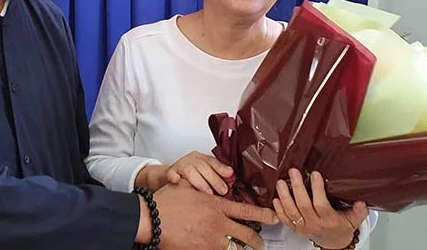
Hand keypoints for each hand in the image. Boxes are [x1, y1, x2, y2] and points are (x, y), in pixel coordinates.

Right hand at [137, 183, 278, 249]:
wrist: (152, 219)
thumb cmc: (166, 203)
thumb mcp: (186, 188)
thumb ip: (199, 187)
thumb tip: (202, 184)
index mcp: (217, 206)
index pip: (248, 212)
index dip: (265, 216)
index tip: (274, 218)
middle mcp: (219, 224)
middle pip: (248, 236)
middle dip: (258, 242)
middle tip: (260, 243)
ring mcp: (212, 240)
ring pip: (237, 249)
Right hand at [166, 151, 233, 194]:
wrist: (171, 176)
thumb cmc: (191, 177)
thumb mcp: (204, 174)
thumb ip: (216, 177)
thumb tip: (232, 184)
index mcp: (201, 158)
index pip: (212, 161)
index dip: (221, 168)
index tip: (230, 174)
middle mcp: (191, 160)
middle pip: (203, 166)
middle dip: (214, 179)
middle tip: (223, 191)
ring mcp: (180, 165)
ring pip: (190, 171)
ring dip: (200, 182)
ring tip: (207, 193)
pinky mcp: (170, 172)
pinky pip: (171, 173)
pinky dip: (174, 177)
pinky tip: (178, 181)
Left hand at [272, 169, 368, 249]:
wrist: (332, 242)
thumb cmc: (341, 227)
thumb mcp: (353, 220)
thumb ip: (359, 212)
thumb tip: (362, 203)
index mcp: (329, 221)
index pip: (321, 205)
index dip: (317, 189)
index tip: (314, 174)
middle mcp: (314, 224)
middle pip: (303, 206)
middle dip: (297, 187)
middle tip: (293, 172)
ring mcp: (303, 227)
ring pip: (291, 212)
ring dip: (284, 196)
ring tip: (281, 182)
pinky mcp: (295, 228)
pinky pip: (285, 220)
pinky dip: (278, 210)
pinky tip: (275, 198)